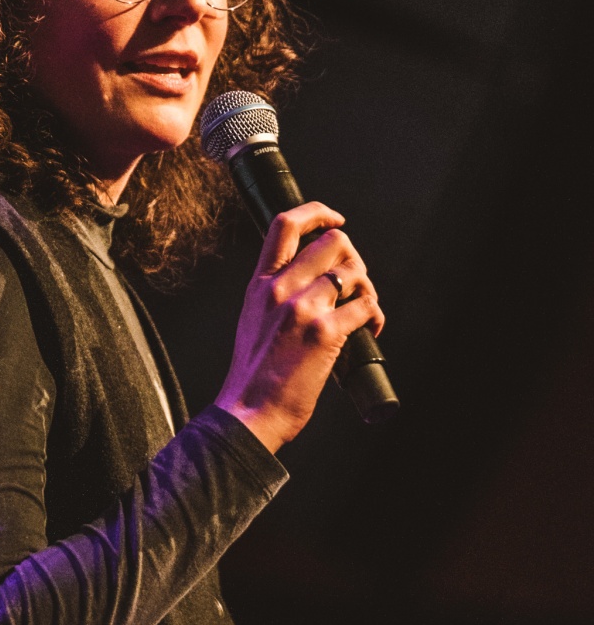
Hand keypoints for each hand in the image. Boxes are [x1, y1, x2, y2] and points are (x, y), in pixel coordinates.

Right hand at [215, 202, 383, 452]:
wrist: (249, 412)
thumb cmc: (254, 375)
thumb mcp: (253, 320)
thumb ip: (274, 294)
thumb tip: (313, 280)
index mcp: (259, 284)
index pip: (286, 225)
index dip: (318, 213)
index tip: (335, 219)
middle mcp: (280, 289)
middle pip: (333, 241)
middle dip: (353, 258)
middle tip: (354, 283)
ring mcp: (302, 309)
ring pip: (354, 272)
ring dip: (367, 289)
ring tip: (363, 310)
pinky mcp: (325, 333)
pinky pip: (366, 306)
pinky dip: (375, 316)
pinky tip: (370, 330)